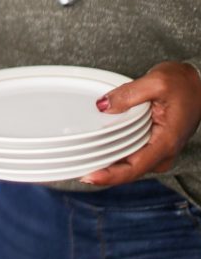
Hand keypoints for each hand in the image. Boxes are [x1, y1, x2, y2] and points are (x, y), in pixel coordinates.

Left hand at [80, 61, 200, 187]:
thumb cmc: (183, 84)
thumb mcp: (156, 82)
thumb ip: (128, 95)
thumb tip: (103, 106)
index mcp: (165, 143)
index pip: (133, 168)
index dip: (109, 175)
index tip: (87, 176)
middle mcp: (163, 153)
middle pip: (128, 171)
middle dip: (102, 171)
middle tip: (74, 167)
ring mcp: (159, 152)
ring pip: (129, 165)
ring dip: (108, 164)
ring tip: (81, 160)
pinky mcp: (155, 146)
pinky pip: (132, 155)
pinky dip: (116, 155)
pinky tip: (98, 150)